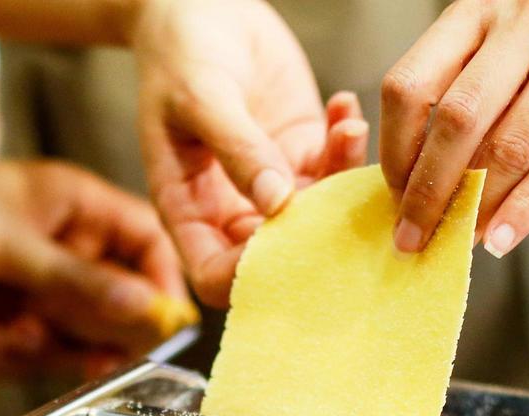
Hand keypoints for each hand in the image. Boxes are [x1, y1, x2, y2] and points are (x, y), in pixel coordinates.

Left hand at [0, 158, 192, 379]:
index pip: (146, 243)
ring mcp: (29, 280)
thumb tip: (148, 312)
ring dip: (39, 346)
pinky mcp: (0, 311)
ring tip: (4, 329)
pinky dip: (7, 352)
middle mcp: (60, 243)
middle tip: (56, 332)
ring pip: (69, 335)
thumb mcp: (13, 250)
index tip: (156, 328)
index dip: (158, 286)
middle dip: (85, 329)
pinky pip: (30, 351)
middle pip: (113, 301)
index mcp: (75, 205)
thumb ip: (82, 284)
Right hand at [129, 0, 369, 305]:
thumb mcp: (201, 98)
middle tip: (338, 194)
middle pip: (277, 255)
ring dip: (341, 180)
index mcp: (189, 209)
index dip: (249, 275)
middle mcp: (231, 207)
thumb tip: (277, 203)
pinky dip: (348, 143)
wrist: (200, 7)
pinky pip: (335, 168)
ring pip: (318, 215)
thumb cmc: (180, 52)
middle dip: (314, 233)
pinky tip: (343, 108)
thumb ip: (237, 150)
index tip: (284, 240)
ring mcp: (271, 182)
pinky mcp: (302, 151)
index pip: (216, 275)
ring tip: (345, 129)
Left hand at [381, 0, 528, 256]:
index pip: (412, 86)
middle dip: (427, 191)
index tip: (393, 191)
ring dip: (477, 205)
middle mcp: (525, 24)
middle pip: (456, 121)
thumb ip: (468, 72)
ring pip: (508, 146)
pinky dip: (525, 208)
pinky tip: (502, 240)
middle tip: (412, 235)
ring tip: (459, 238)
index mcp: (479, 9)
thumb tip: (417, 165)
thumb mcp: (510, 20)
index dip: (394, 148)